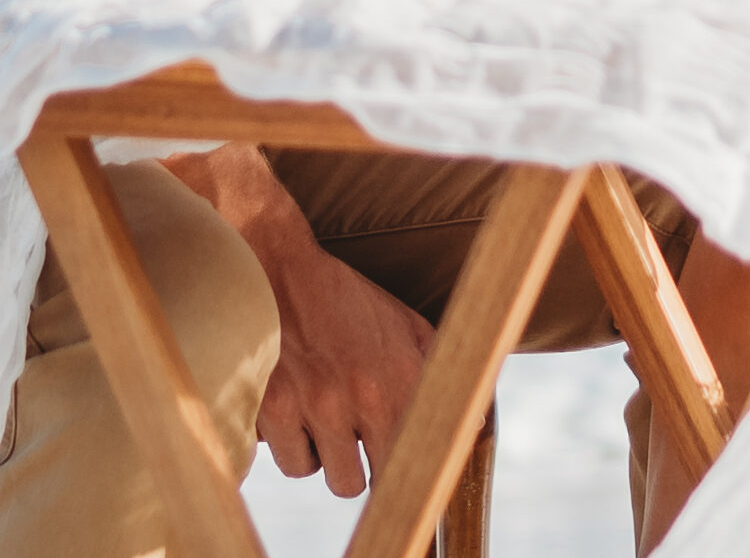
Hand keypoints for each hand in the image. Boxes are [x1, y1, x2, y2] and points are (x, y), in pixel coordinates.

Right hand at [164, 144, 433, 497]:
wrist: (281, 266)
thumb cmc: (346, 300)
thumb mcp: (404, 323)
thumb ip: (438, 370)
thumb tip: (476, 415)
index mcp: (402, 377)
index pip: (412, 463)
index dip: (396, 472)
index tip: (389, 469)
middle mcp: (365, 396)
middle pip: (357, 483)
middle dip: (353, 463)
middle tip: (347, 431)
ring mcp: (318, 404)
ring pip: (320, 474)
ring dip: (319, 453)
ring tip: (318, 410)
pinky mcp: (273, 408)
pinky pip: (283, 459)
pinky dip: (285, 442)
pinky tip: (290, 405)